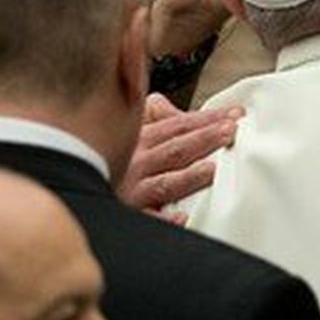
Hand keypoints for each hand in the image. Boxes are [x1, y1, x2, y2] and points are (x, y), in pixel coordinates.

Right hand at [118, 93, 240, 214]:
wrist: (83, 197)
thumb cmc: (119, 163)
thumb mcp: (132, 134)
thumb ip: (153, 116)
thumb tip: (166, 101)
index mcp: (141, 141)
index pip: (178, 125)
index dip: (207, 118)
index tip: (236, 114)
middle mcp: (137, 164)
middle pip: (176, 149)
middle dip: (204, 138)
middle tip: (231, 131)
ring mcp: (135, 192)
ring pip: (166, 182)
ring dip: (189, 176)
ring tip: (212, 169)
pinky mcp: (133, 215)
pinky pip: (150, 218)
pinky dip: (165, 218)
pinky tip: (181, 216)